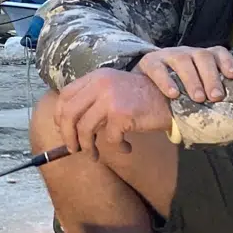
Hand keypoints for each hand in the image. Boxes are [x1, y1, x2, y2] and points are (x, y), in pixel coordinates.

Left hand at [55, 68, 173, 158]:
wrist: (172, 98)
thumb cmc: (141, 100)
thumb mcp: (114, 91)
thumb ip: (93, 101)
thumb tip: (68, 126)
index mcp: (96, 77)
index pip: (65, 96)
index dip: (60, 117)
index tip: (64, 131)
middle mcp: (100, 84)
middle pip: (69, 113)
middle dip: (68, 136)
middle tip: (74, 150)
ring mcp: (110, 98)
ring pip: (85, 128)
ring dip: (88, 147)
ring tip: (95, 155)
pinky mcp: (122, 113)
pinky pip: (110, 138)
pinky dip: (117, 147)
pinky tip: (126, 148)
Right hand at [135, 46, 232, 103]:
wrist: (142, 86)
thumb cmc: (176, 90)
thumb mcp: (193, 89)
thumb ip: (207, 95)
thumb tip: (226, 115)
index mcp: (200, 58)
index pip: (217, 52)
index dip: (227, 61)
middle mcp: (187, 53)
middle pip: (203, 57)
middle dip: (211, 77)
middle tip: (216, 97)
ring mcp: (168, 55)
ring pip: (183, 60)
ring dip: (192, 80)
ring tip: (198, 98)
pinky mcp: (150, 61)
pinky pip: (158, 68)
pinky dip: (166, 81)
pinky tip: (173, 94)